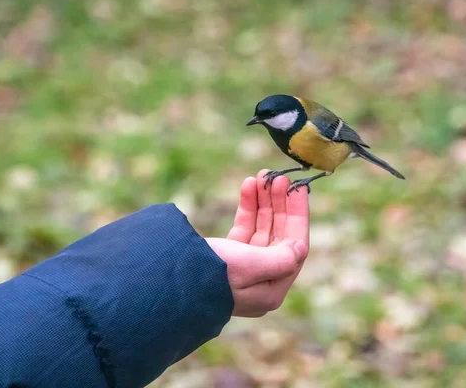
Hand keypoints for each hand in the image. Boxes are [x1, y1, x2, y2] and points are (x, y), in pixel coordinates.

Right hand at [206, 169, 309, 317]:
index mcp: (271, 288)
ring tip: (260, 176)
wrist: (164, 281)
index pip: (295, 246)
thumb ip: (280, 258)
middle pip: (279, 235)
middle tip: (277, 177)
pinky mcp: (227, 259)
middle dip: (279, 204)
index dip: (298, 214)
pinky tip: (247, 186)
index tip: (298, 187)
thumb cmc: (209, 275)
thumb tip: (300, 248)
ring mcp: (244, 269)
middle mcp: (260, 280)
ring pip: (261, 229)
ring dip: (263, 202)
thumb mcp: (249, 265)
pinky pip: (243, 229)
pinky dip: (247, 208)